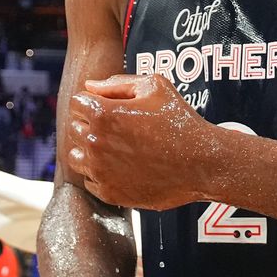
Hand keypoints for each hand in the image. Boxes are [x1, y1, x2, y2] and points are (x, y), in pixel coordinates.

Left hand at [66, 75, 221, 210]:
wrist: (202, 163)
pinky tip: (123, 167)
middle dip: (90, 125)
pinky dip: (101, 174)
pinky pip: (90, 181)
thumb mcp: (155, 87)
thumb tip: (90, 86)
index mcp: (103, 114)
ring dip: (90, 151)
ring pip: (77, 157)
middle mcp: (96, 143)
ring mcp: (101, 171)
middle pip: (74, 129)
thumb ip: (118, 83)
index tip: (110, 108)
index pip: (77, 103)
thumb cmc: (181, 121)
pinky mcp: (109, 193)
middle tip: (118, 128)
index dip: (93, 103)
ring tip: (117, 149)